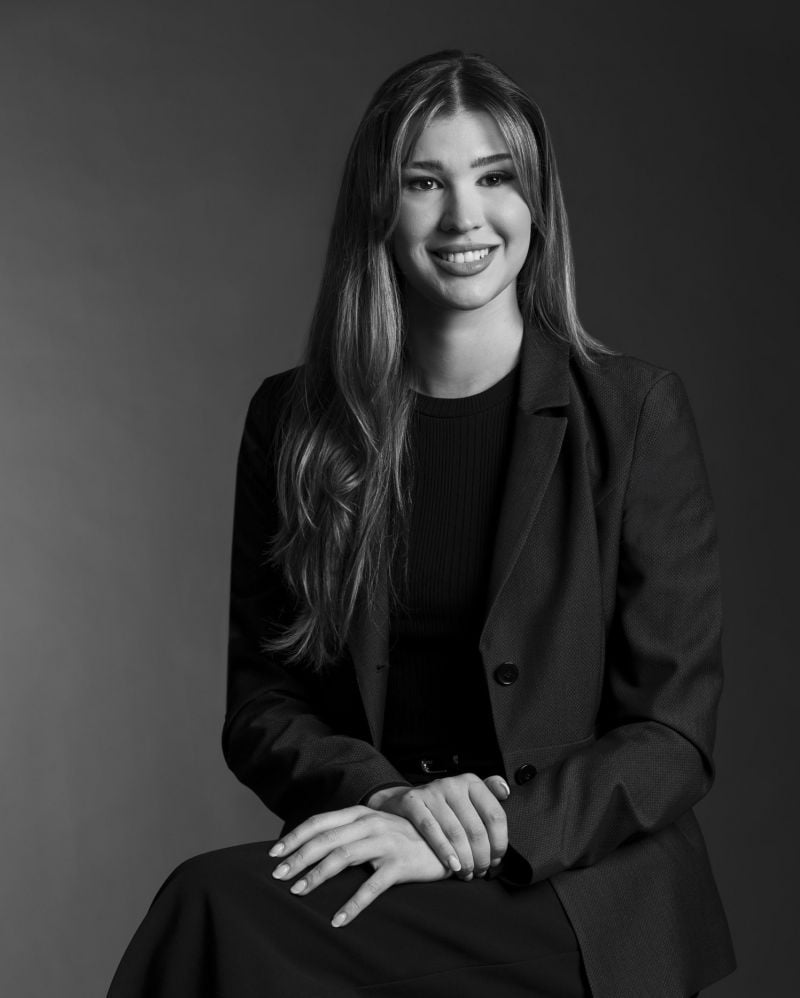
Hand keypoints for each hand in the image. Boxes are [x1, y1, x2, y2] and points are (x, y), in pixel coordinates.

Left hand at [268, 805, 450, 926]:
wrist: (446, 844)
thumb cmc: (403, 838)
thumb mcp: (374, 828)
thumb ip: (348, 832)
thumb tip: (310, 847)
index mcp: (361, 813)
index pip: (321, 822)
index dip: (296, 836)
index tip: (274, 853)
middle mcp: (371, 823)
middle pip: (326, 839)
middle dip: (298, 857)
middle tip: (278, 876)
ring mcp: (386, 842)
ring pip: (343, 857)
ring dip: (317, 876)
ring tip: (299, 892)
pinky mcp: (400, 864)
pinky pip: (371, 886)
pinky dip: (352, 904)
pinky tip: (338, 919)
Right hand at [367, 774, 509, 880]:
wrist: (405, 803)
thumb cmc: (443, 807)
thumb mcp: (467, 797)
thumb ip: (489, 794)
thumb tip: (506, 791)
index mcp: (471, 783)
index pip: (495, 815)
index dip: (499, 843)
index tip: (496, 859)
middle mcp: (453, 784)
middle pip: (476, 829)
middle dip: (481, 857)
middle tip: (480, 871)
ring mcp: (431, 791)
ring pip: (455, 833)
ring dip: (465, 860)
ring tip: (467, 873)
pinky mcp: (412, 801)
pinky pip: (431, 830)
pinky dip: (444, 851)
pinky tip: (452, 866)